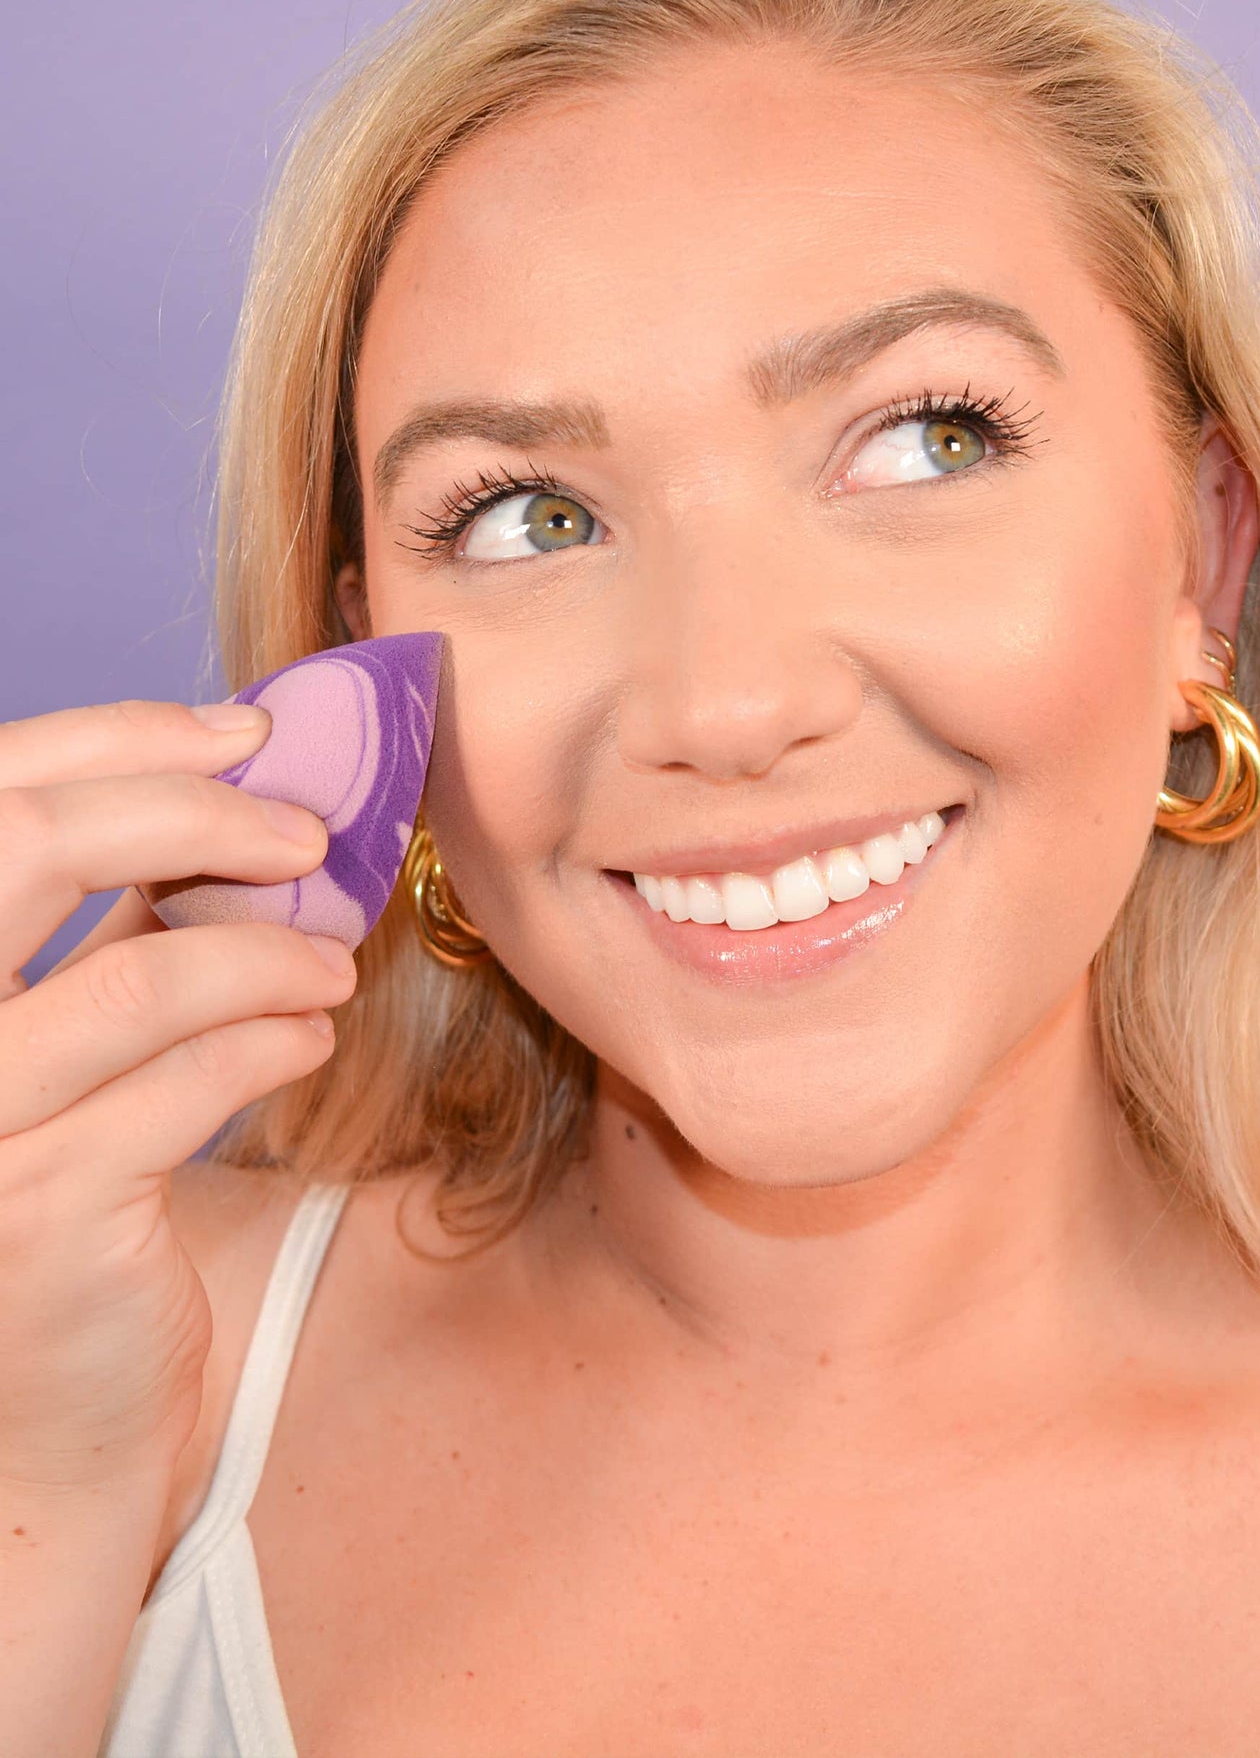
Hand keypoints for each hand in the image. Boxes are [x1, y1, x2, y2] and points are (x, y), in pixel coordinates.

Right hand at [0, 697, 355, 1492]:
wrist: (43, 1426)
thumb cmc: (58, 1202)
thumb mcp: (49, 1047)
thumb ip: (91, 929)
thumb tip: (223, 790)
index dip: (115, 738)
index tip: (241, 731)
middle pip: (29, 847)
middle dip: (193, 812)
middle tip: (305, 832)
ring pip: (142, 973)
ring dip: (268, 948)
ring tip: (331, 959)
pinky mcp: (40, 1211)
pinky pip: (193, 1079)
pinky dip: (273, 1038)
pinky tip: (306, 1036)